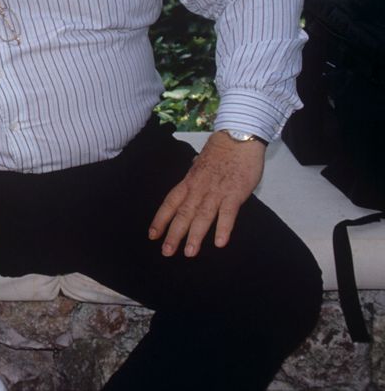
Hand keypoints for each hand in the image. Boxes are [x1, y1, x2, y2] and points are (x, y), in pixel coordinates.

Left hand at [148, 131, 264, 256]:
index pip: (170, 203)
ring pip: (202, 216)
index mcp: (189, 182)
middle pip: (183, 213)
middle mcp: (198, 188)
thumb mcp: (200, 163)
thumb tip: (188, 176)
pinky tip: (219, 243)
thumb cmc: (220, 151)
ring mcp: (216, 191)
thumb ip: (194, 175)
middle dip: (174, 234)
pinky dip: (223, 228)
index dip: (160, 220)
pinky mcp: (235, 193)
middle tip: (167, 252)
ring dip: (195, 235)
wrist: (238, 137)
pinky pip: (228, 213)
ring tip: (189, 253)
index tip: (152, 235)